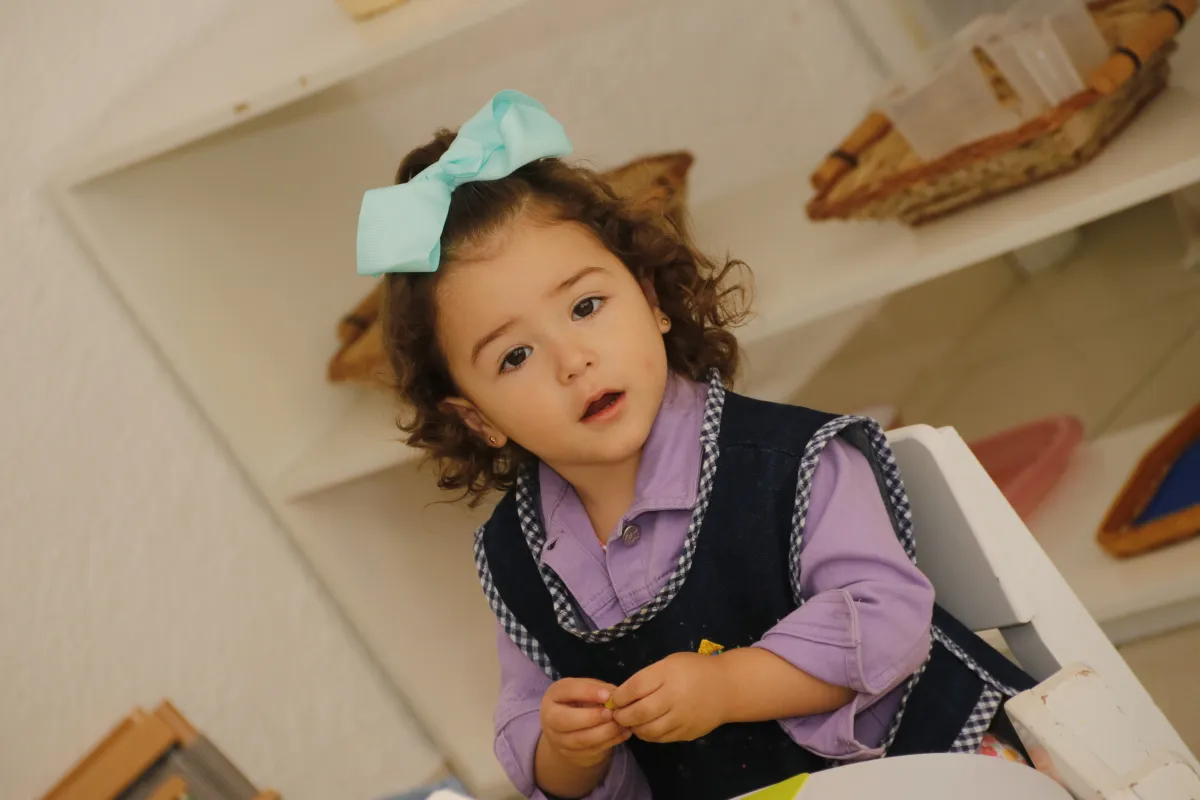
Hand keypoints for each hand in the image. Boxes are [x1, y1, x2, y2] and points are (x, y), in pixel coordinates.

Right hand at [540, 678, 630, 767]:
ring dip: (604, 732)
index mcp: (553, 695)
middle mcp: (550, 718)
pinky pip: (591, 750)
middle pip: (565, 720)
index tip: (608, 695)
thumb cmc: (580, 701)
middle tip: (611, 713)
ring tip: (621, 724)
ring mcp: (558, 740)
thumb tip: (615, 695)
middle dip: (592, 717)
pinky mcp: (571, 755)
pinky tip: (623, 733)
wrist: (568, 728)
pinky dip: (610, 742)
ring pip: (580, 740)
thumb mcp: (586, 689)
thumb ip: (598, 688)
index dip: (588, 693)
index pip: (568, 691)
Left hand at [611, 652, 727, 742]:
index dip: (619, 696)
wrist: (727, 687)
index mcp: (669, 674)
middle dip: (622, 716)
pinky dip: (649, 735)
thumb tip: (622, 695)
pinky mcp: (687, 733)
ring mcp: (682, 718)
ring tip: (630, 722)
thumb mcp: (670, 663)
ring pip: (649, 730)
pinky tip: (646, 727)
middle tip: (616, 715)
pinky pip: (661, 738)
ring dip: (634, 728)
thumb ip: (648, 677)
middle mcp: (675, 697)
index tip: (613, 699)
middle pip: (640, 712)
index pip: (635, 687)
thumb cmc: (694, 669)